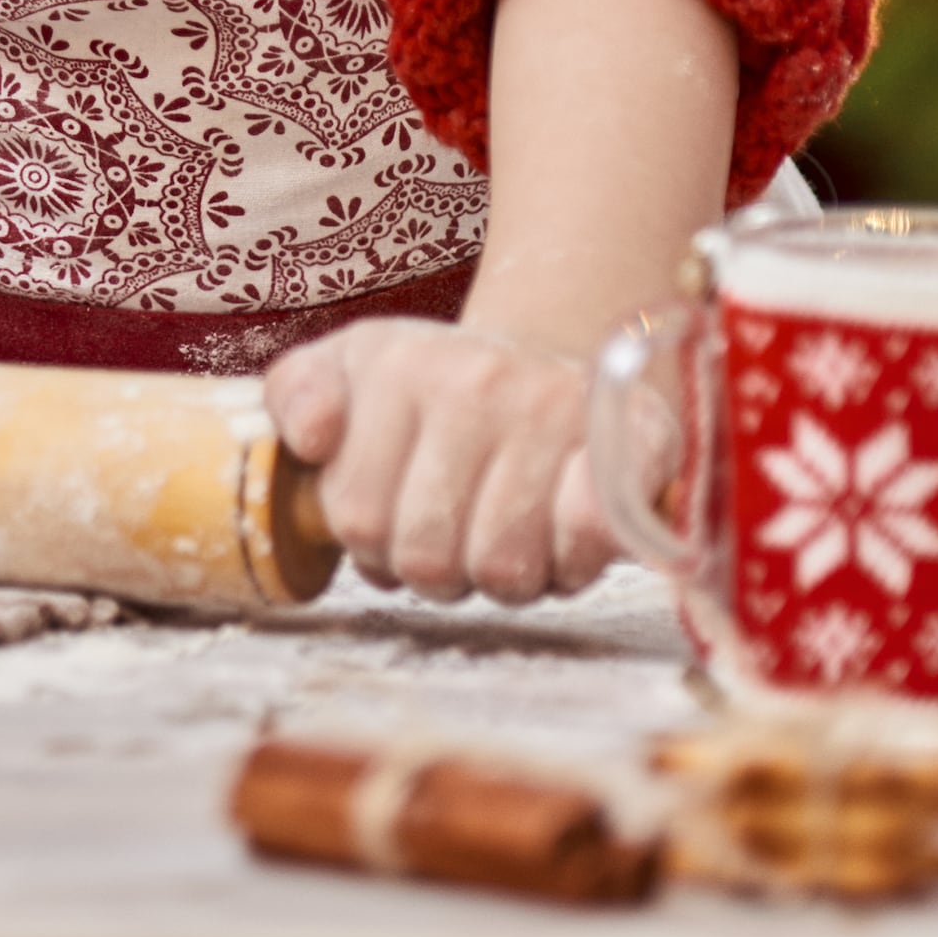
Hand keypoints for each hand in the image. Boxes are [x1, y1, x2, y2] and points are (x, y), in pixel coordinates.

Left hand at [263, 316, 615, 603]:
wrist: (556, 360)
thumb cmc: (442, 387)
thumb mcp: (352, 369)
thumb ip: (300, 395)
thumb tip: (313, 440)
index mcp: (399, 367)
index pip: (354, 516)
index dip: (370, 545)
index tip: (396, 516)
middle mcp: (479, 380)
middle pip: (426, 557)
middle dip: (435, 569)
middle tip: (456, 535)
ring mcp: (558, 409)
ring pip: (503, 569)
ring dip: (502, 576)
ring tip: (503, 535)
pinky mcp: (637, 441)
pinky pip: (591, 534)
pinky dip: (574, 560)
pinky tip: (561, 541)